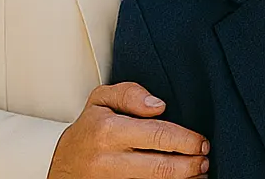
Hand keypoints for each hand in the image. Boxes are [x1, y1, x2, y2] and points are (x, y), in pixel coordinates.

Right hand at [48, 82, 209, 177]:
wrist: (60, 164)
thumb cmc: (88, 129)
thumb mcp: (101, 99)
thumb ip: (130, 93)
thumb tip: (159, 106)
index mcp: (109, 131)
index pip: (157, 136)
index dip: (186, 141)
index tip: (202, 142)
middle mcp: (109, 161)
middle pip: (160, 168)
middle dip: (190, 166)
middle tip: (204, 160)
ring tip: (197, 173)